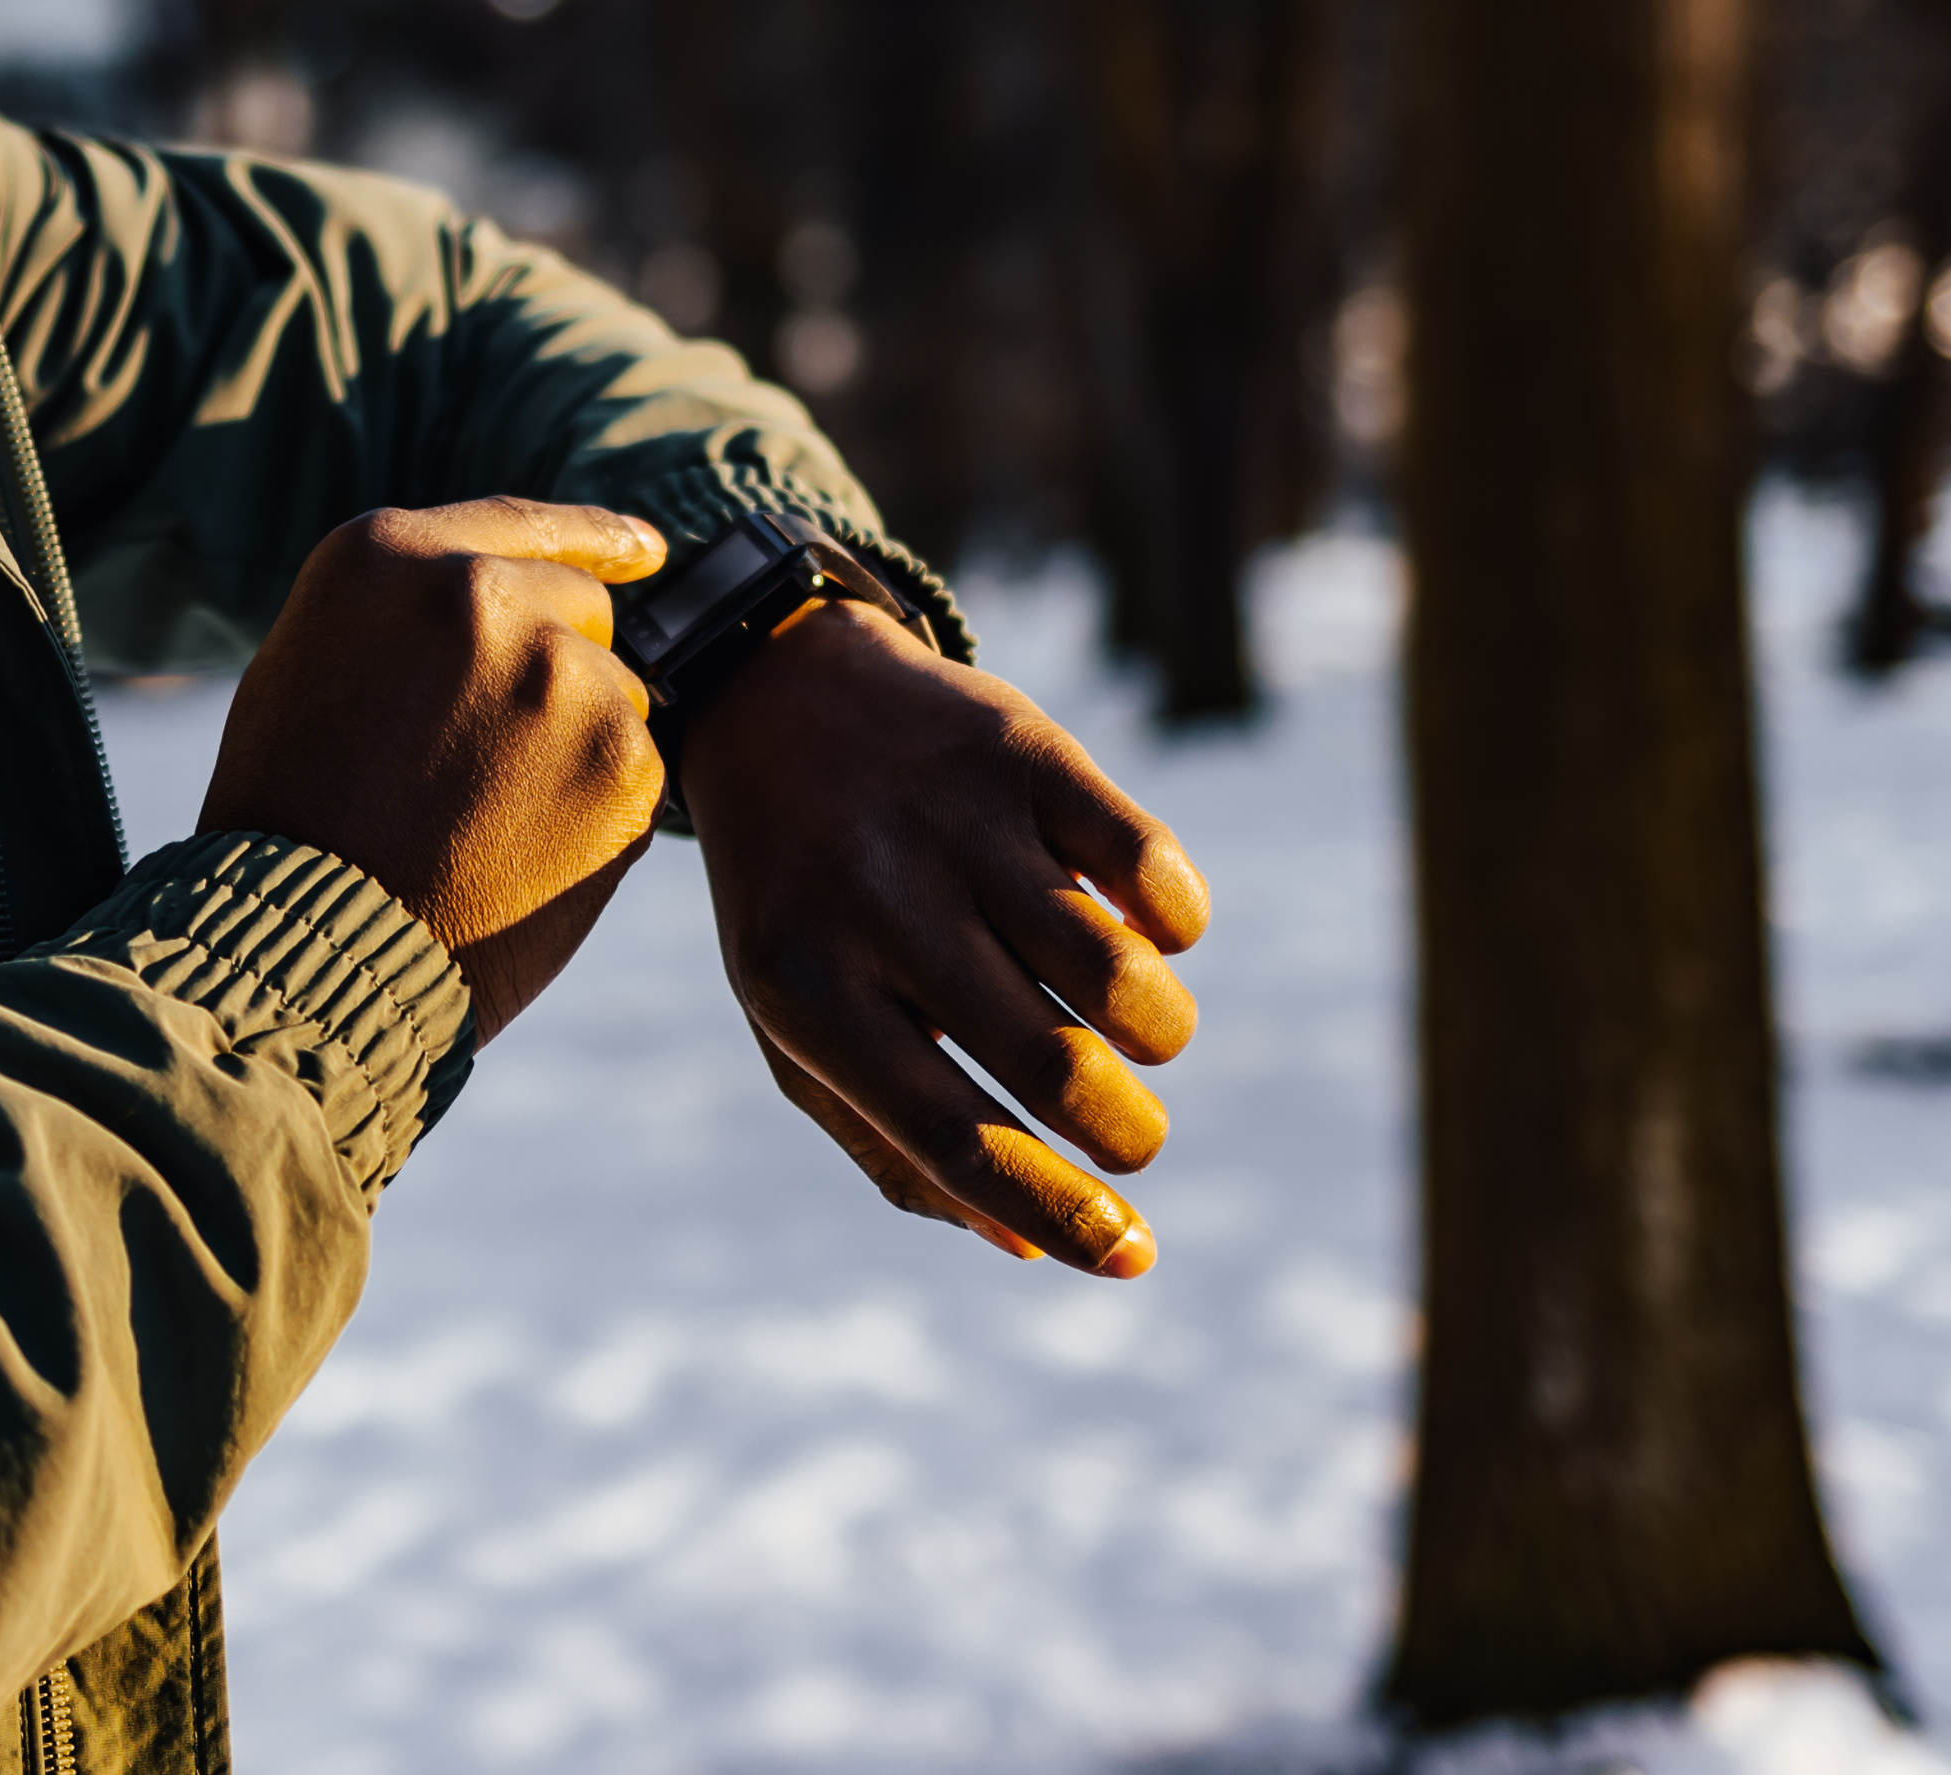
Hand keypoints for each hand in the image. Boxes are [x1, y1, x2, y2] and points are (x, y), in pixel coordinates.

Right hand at [198, 501, 670, 1042]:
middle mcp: (481, 590)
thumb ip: (410, 613)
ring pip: (617, 696)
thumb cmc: (290, 819)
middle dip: (558, 671)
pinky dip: (602, 812)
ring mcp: (558, 671)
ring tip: (489, 819)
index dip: (595, 538)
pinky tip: (528, 853)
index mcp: (389, 553)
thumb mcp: (314, 664)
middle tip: (489, 763)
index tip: (646, 551)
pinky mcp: (620, 758)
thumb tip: (510, 597)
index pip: (525, 524)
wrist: (306, 945)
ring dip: (580, 746)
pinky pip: (638, 772)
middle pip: (582, 610)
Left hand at [670, 604, 1208, 1276]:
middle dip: (1126, 1131)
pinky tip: (1141, 924)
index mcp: (808, 993)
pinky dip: (1176, 922)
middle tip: (1132, 1131)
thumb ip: (894, 1146)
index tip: (1135, 1254)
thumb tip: (1031, 1246)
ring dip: (1160, 1031)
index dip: (1059, 1212)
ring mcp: (957, 821)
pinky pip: (1152, 865)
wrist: (774, 697)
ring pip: (1119, 973)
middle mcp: (879, 905)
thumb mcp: (797, 1023)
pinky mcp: (1028, 751)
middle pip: (1055, 1066)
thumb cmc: (799, 902)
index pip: (953, 1138)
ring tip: (1134, 1027)